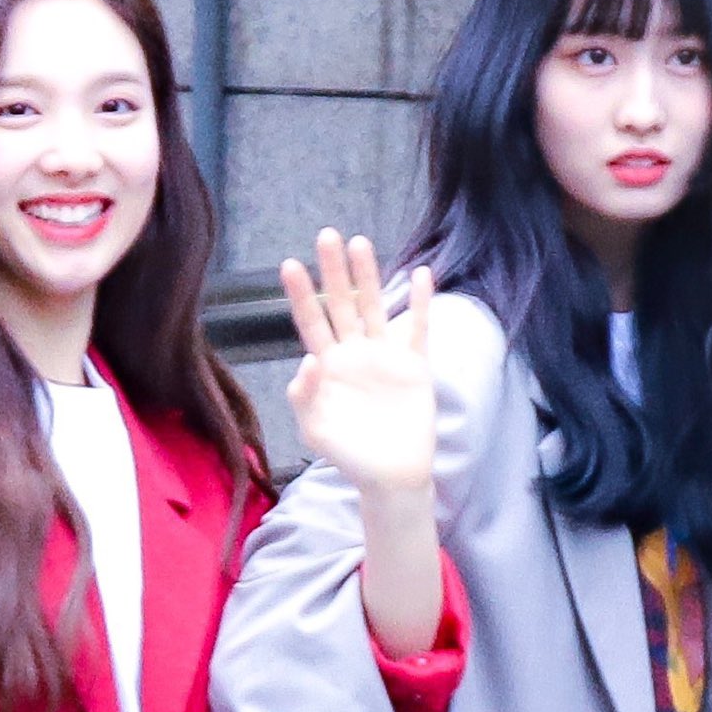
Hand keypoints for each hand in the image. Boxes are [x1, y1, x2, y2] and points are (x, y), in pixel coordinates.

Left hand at [282, 230, 435, 492]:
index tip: (290, 264)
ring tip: (360, 242)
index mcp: (328, 367)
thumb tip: (309, 359)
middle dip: (334, 272)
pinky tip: (422, 275)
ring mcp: (385, 357)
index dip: (301, 295)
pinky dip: (421, 303)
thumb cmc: (349, 456)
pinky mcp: (414, 367)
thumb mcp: (315, 429)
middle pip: (342, 304)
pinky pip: (418, 329)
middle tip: (326, 235)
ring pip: (375, 307)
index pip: (311, 322)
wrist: (391, 476)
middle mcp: (355, 354)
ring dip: (369, 276)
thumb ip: (304, 396)